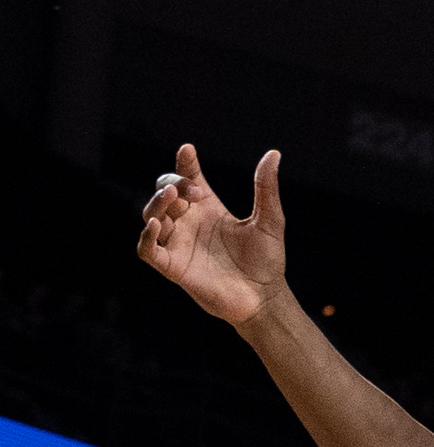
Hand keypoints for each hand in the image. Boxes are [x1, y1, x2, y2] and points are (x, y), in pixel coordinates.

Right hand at [137, 145, 288, 326]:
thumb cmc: (266, 259)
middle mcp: (190, 223)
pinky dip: (147, 236)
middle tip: (191, 187)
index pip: (189, 179)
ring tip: (171, 195)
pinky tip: (157, 224)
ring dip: (156, 203)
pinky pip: (148, 249)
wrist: (264, 296)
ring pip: (152, 216)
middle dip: (173, 183)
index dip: (185, 164)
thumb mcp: (269, 219)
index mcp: (209, 209)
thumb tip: (273, 154)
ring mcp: (179, 244)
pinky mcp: (172, 266)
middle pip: (166, 194)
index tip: (187, 150)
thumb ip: (265, 188)